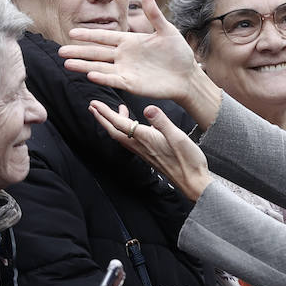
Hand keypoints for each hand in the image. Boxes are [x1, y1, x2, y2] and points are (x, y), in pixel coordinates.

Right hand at [62, 0, 220, 125]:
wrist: (187, 76)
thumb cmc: (178, 53)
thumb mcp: (167, 30)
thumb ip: (154, 15)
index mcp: (129, 41)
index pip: (104, 37)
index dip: (88, 35)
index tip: (71, 33)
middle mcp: (123, 56)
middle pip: (97, 53)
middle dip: (79, 51)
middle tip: (60, 51)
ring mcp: (126, 71)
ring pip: (100, 67)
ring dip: (84, 65)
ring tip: (67, 64)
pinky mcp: (131, 84)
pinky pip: (114, 80)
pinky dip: (102, 77)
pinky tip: (90, 74)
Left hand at [88, 102, 210, 199]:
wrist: (192, 182)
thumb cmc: (188, 160)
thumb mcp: (178, 136)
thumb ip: (162, 122)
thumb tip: (148, 108)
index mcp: (145, 138)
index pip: (120, 123)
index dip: (105, 113)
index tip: (94, 103)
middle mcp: (140, 146)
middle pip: (114, 131)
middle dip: (102, 118)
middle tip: (92, 107)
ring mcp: (144, 151)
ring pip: (121, 136)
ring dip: (112, 123)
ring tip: (112, 111)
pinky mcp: (149, 155)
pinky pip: (130, 140)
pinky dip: (126, 129)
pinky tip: (134, 124)